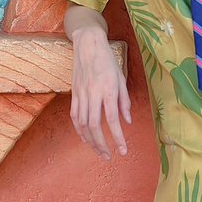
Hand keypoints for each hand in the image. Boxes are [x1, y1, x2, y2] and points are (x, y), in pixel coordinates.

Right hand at [69, 27, 131, 159]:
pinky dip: (79, 129)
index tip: (122, 151)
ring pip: (83, 123)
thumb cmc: (107, 60)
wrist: (88, 44)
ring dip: (90, 140)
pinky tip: (85, 137)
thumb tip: (127, 122)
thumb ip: (124, 102)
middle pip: (95, 126)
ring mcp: (81, 94)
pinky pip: (74, 116)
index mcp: (108, 90)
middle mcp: (93, 93)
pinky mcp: (74, 93)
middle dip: (101, 144)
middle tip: (108, 157)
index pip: (113, 119)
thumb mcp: (121, 79)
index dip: (118, 137)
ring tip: (97, 151)